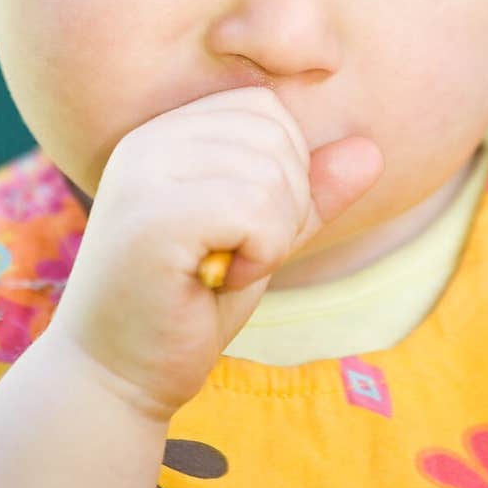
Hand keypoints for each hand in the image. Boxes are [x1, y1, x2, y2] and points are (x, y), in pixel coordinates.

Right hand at [46, 87, 383, 421]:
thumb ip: (310, 193)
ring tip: (220, 270)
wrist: (115, 378)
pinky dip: (260, 255)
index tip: (243, 228)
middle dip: (285, 206)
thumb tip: (372, 149)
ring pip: (271, 175)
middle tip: (234, 256)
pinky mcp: (153, 217)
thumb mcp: (262, 238)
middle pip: (275, 135)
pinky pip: (256, 210)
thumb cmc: (188, 307)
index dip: (285, 170)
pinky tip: (217, 281)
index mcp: (167, 132)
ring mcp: (145, 174)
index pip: (265, 108)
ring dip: (271, 238)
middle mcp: (149, 139)